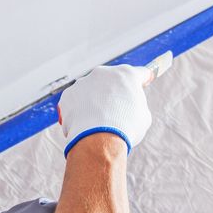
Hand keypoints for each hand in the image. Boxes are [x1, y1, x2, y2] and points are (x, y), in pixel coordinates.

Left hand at [56, 54, 170, 155]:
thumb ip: (135, 105)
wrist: (99, 139)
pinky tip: (85, 124)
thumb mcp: (143, 116)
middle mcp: (103, 73)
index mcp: (126, 74)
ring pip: (92, 90)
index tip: (144, 82)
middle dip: (115, 92)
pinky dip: (80, 110)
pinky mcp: (68, 95)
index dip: (143, 79)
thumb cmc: (126, 128)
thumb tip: (129, 105)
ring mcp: (83, 83)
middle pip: (112, 81)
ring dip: (95, 101)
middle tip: (117, 110)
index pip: (139, 73)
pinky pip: (76, 101)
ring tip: (99, 122)